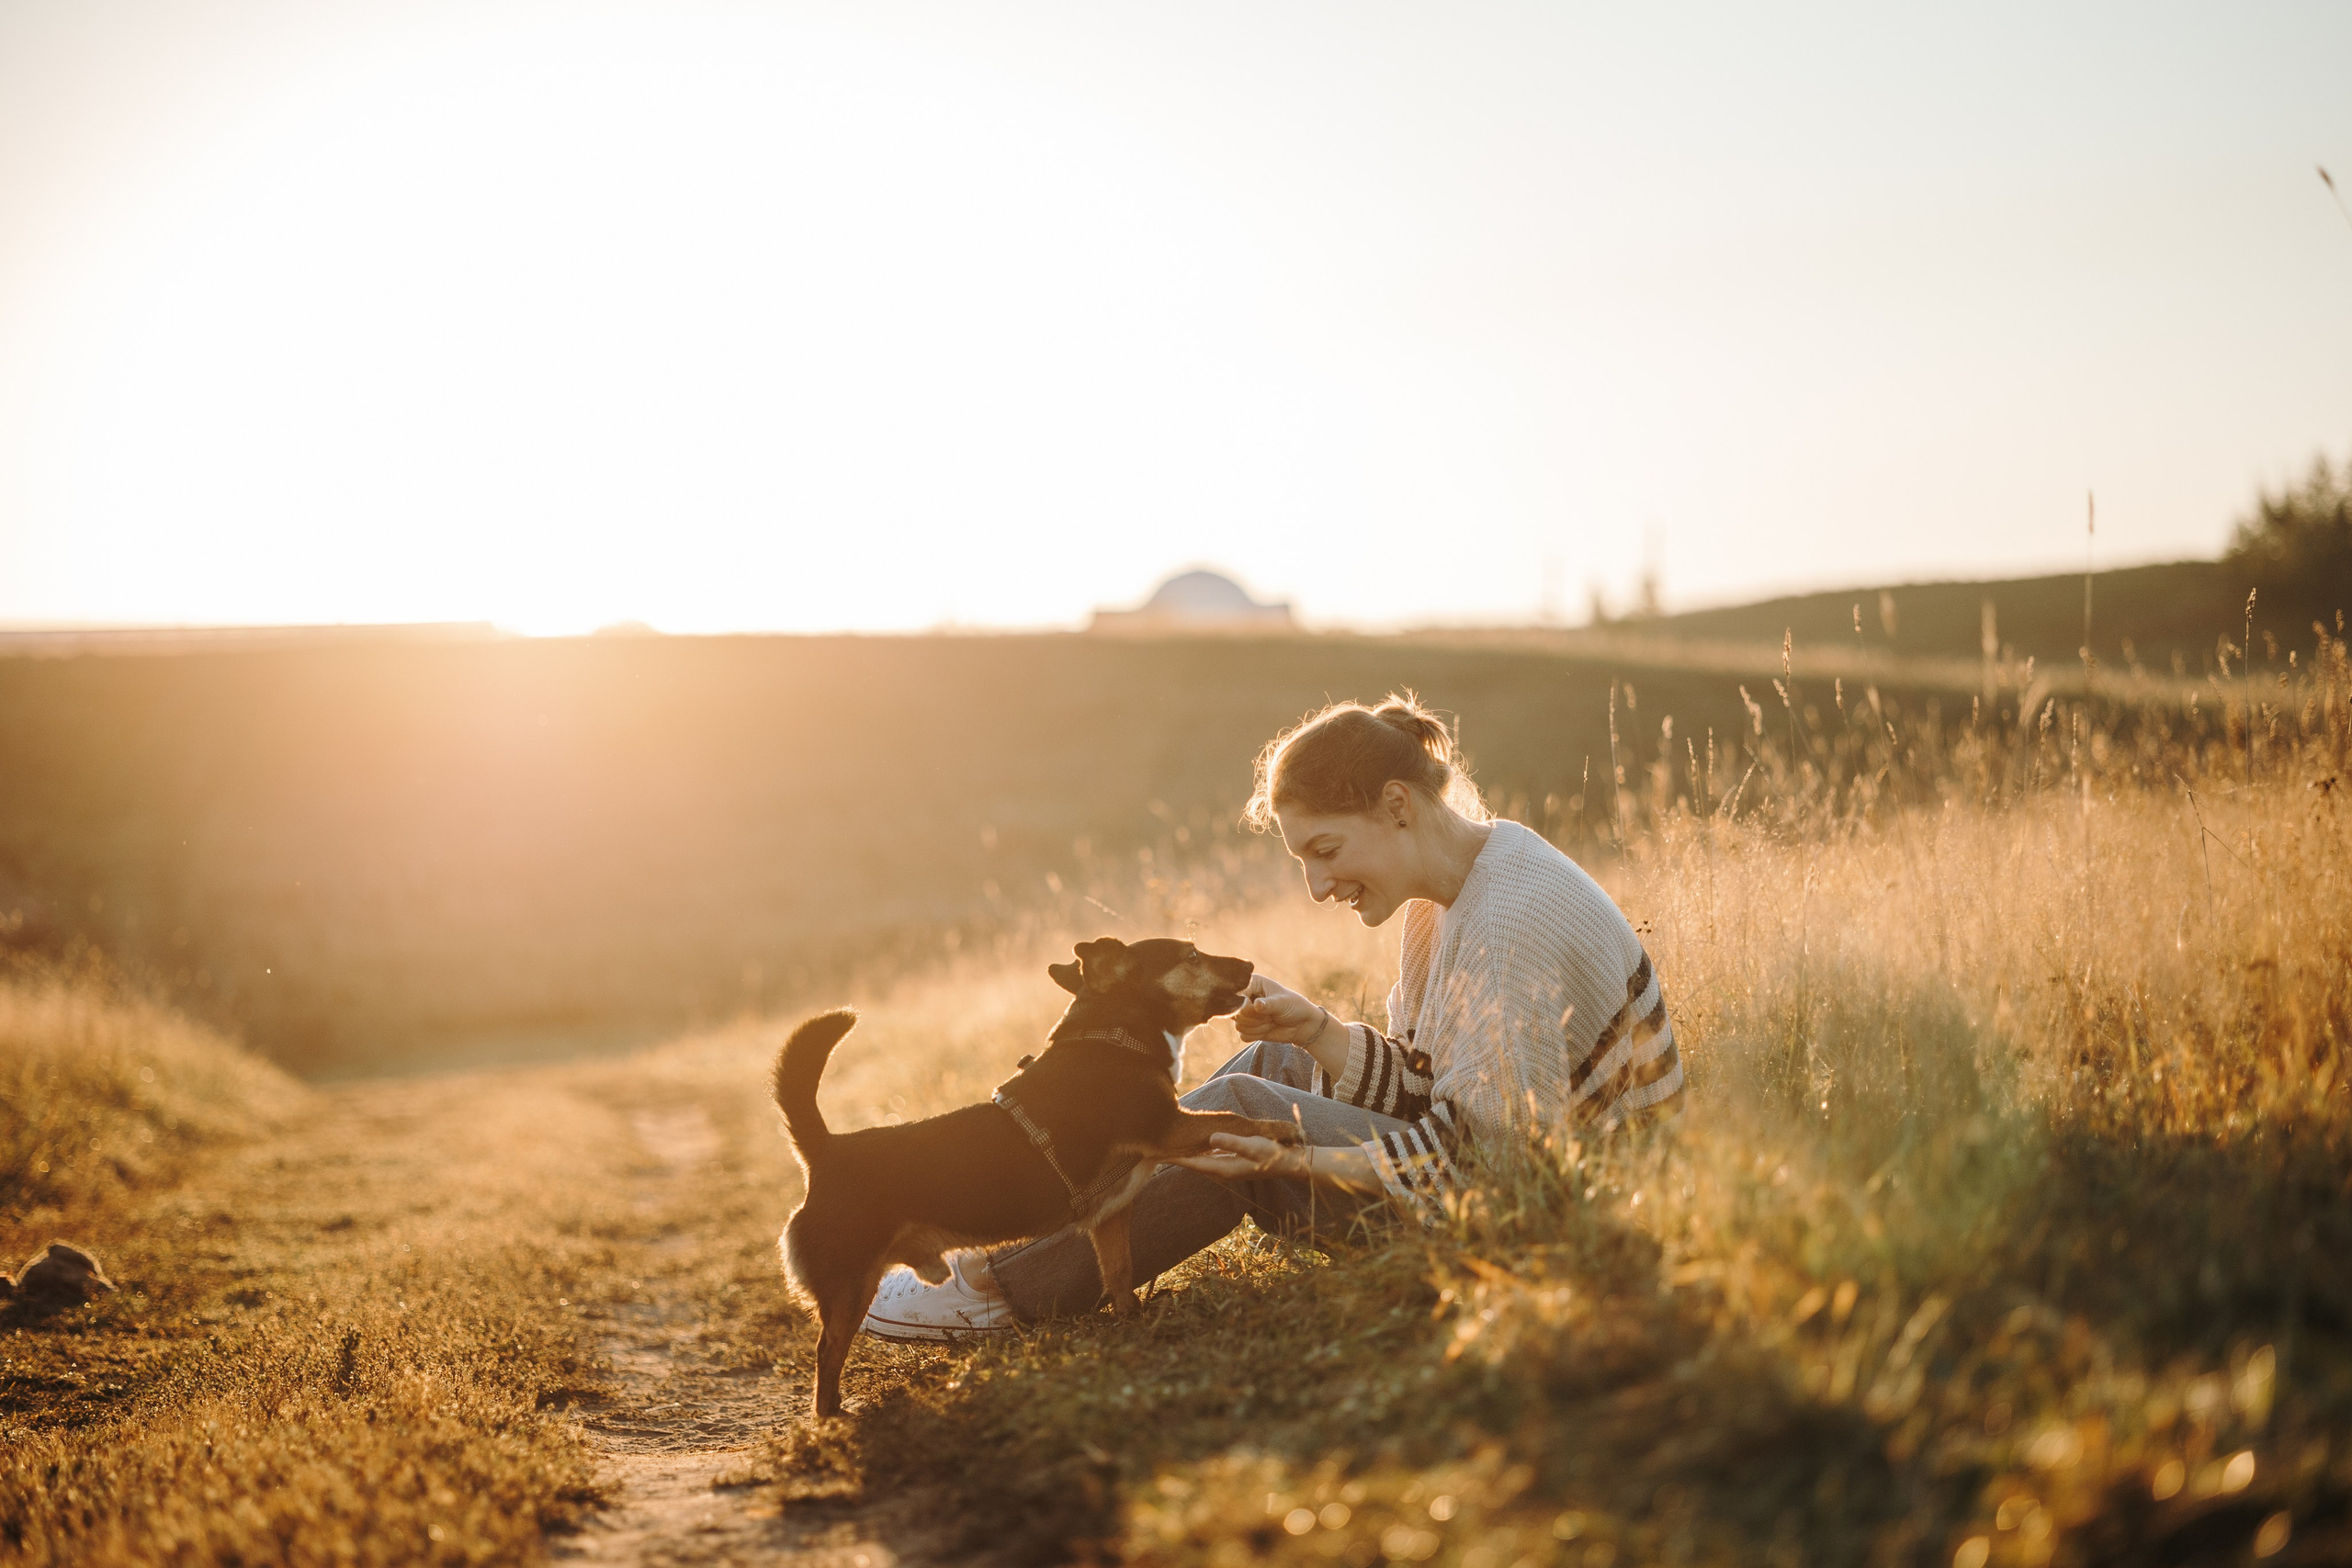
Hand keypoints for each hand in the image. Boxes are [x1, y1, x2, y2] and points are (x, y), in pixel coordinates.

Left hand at [1166, 1133, 1309, 1181]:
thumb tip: (1212, 1138)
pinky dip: (1197, 1151)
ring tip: (1167, 1144)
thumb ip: (1232, 1143)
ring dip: (1185, 1153)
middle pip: (1192, 1162)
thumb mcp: (1252, 1146)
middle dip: (1175, 1155)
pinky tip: (1191, 1143)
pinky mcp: (1231, 1161)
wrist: (1288, 1163)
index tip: (1155, 1152)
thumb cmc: (1271, 1155)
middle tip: (1153, 1146)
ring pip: (1199, 1160)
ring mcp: (1226, 1166)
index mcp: (1223, 1168)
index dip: (1174, 1157)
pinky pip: (1208, 1156)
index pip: (1192, 1163)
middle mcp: (1221, 1169)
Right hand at [1231, 975, 1333, 1048]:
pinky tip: (1267, 1029)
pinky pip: (1243, 1035)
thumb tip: (1256, 1005)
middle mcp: (1245, 997)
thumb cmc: (1294, 1006)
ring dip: (1257, 1027)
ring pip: (1239, 1025)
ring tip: (1270, 1020)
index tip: (1259, 1007)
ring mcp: (1246, 1014)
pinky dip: (1256, 1035)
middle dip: (1254, 1018)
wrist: (1303, 1025)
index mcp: (1252, 983)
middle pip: (1236, 1012)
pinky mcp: (1248, 1028)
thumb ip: (1268, 1004)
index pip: (1236, 994)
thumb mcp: (1282, 1002)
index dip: (1245, 1004)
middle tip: (1270, 1015)